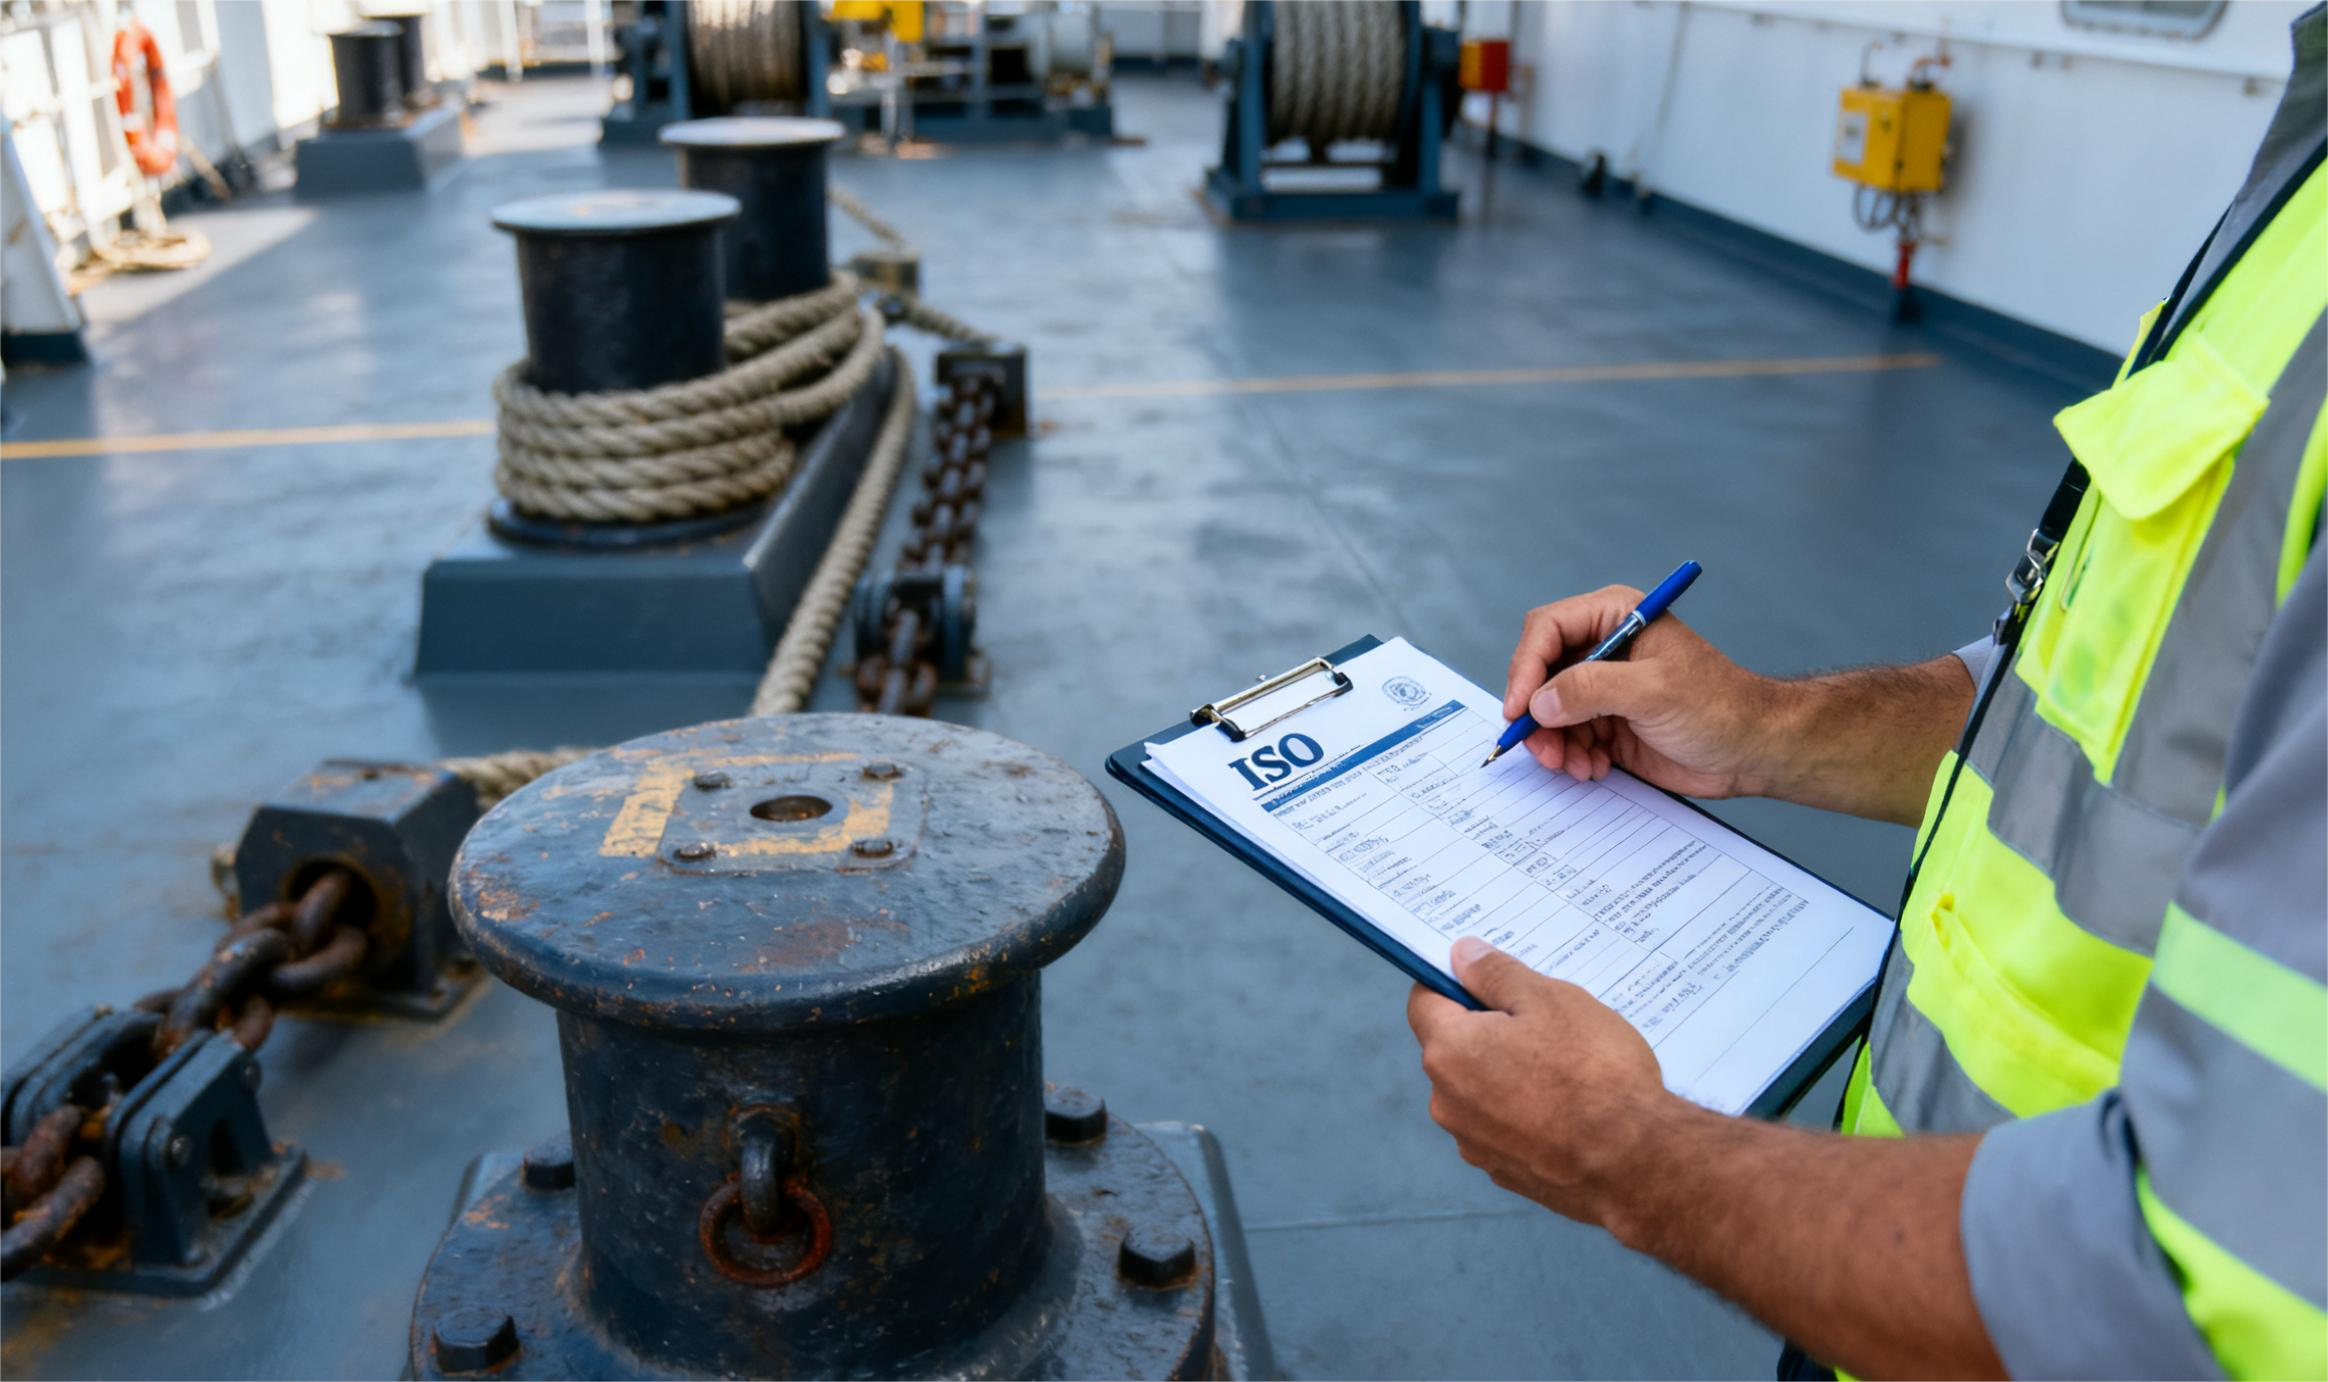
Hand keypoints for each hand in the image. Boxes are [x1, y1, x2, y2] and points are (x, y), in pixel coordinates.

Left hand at [1406, 937, 1684, 1230]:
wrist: (1636, 1163)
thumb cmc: (1593, 1072)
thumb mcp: (1550, 999)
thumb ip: (1496, 974)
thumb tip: (1461, 955)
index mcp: (1449, 1052)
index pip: (1424, 1003)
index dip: (1452, 983)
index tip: (1488, 978)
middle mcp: (1448, 1103)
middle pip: (1454, 1049)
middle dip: (1488, 1030)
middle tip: (1543, 1022)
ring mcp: (1475, 1144)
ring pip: (1480, 1091)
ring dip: (1508, 1074)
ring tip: (1566, 1068)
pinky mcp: (1505, 1173)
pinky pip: (1505, 1129)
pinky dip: (1526, 1114)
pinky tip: (1570, 1109)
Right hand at [1503, 585, 1779, 797]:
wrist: (1753, 752)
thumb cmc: (1720, 707)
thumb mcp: (1654, 691)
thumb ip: (1592, 689)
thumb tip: (1539, 702)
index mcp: (1616, 617)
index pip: (1548, 629)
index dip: (1526, 668)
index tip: (1520, 708)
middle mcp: (1604, 648)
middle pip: (1541, 673)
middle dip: (1537, 714)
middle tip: (1543, 749)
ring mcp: (1604, 688)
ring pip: (1549, 711)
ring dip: (1554, 743)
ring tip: (1575, 766)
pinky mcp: (1608, 723)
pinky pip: (1568, 738)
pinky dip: (1572, 756)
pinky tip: (1594, 768)